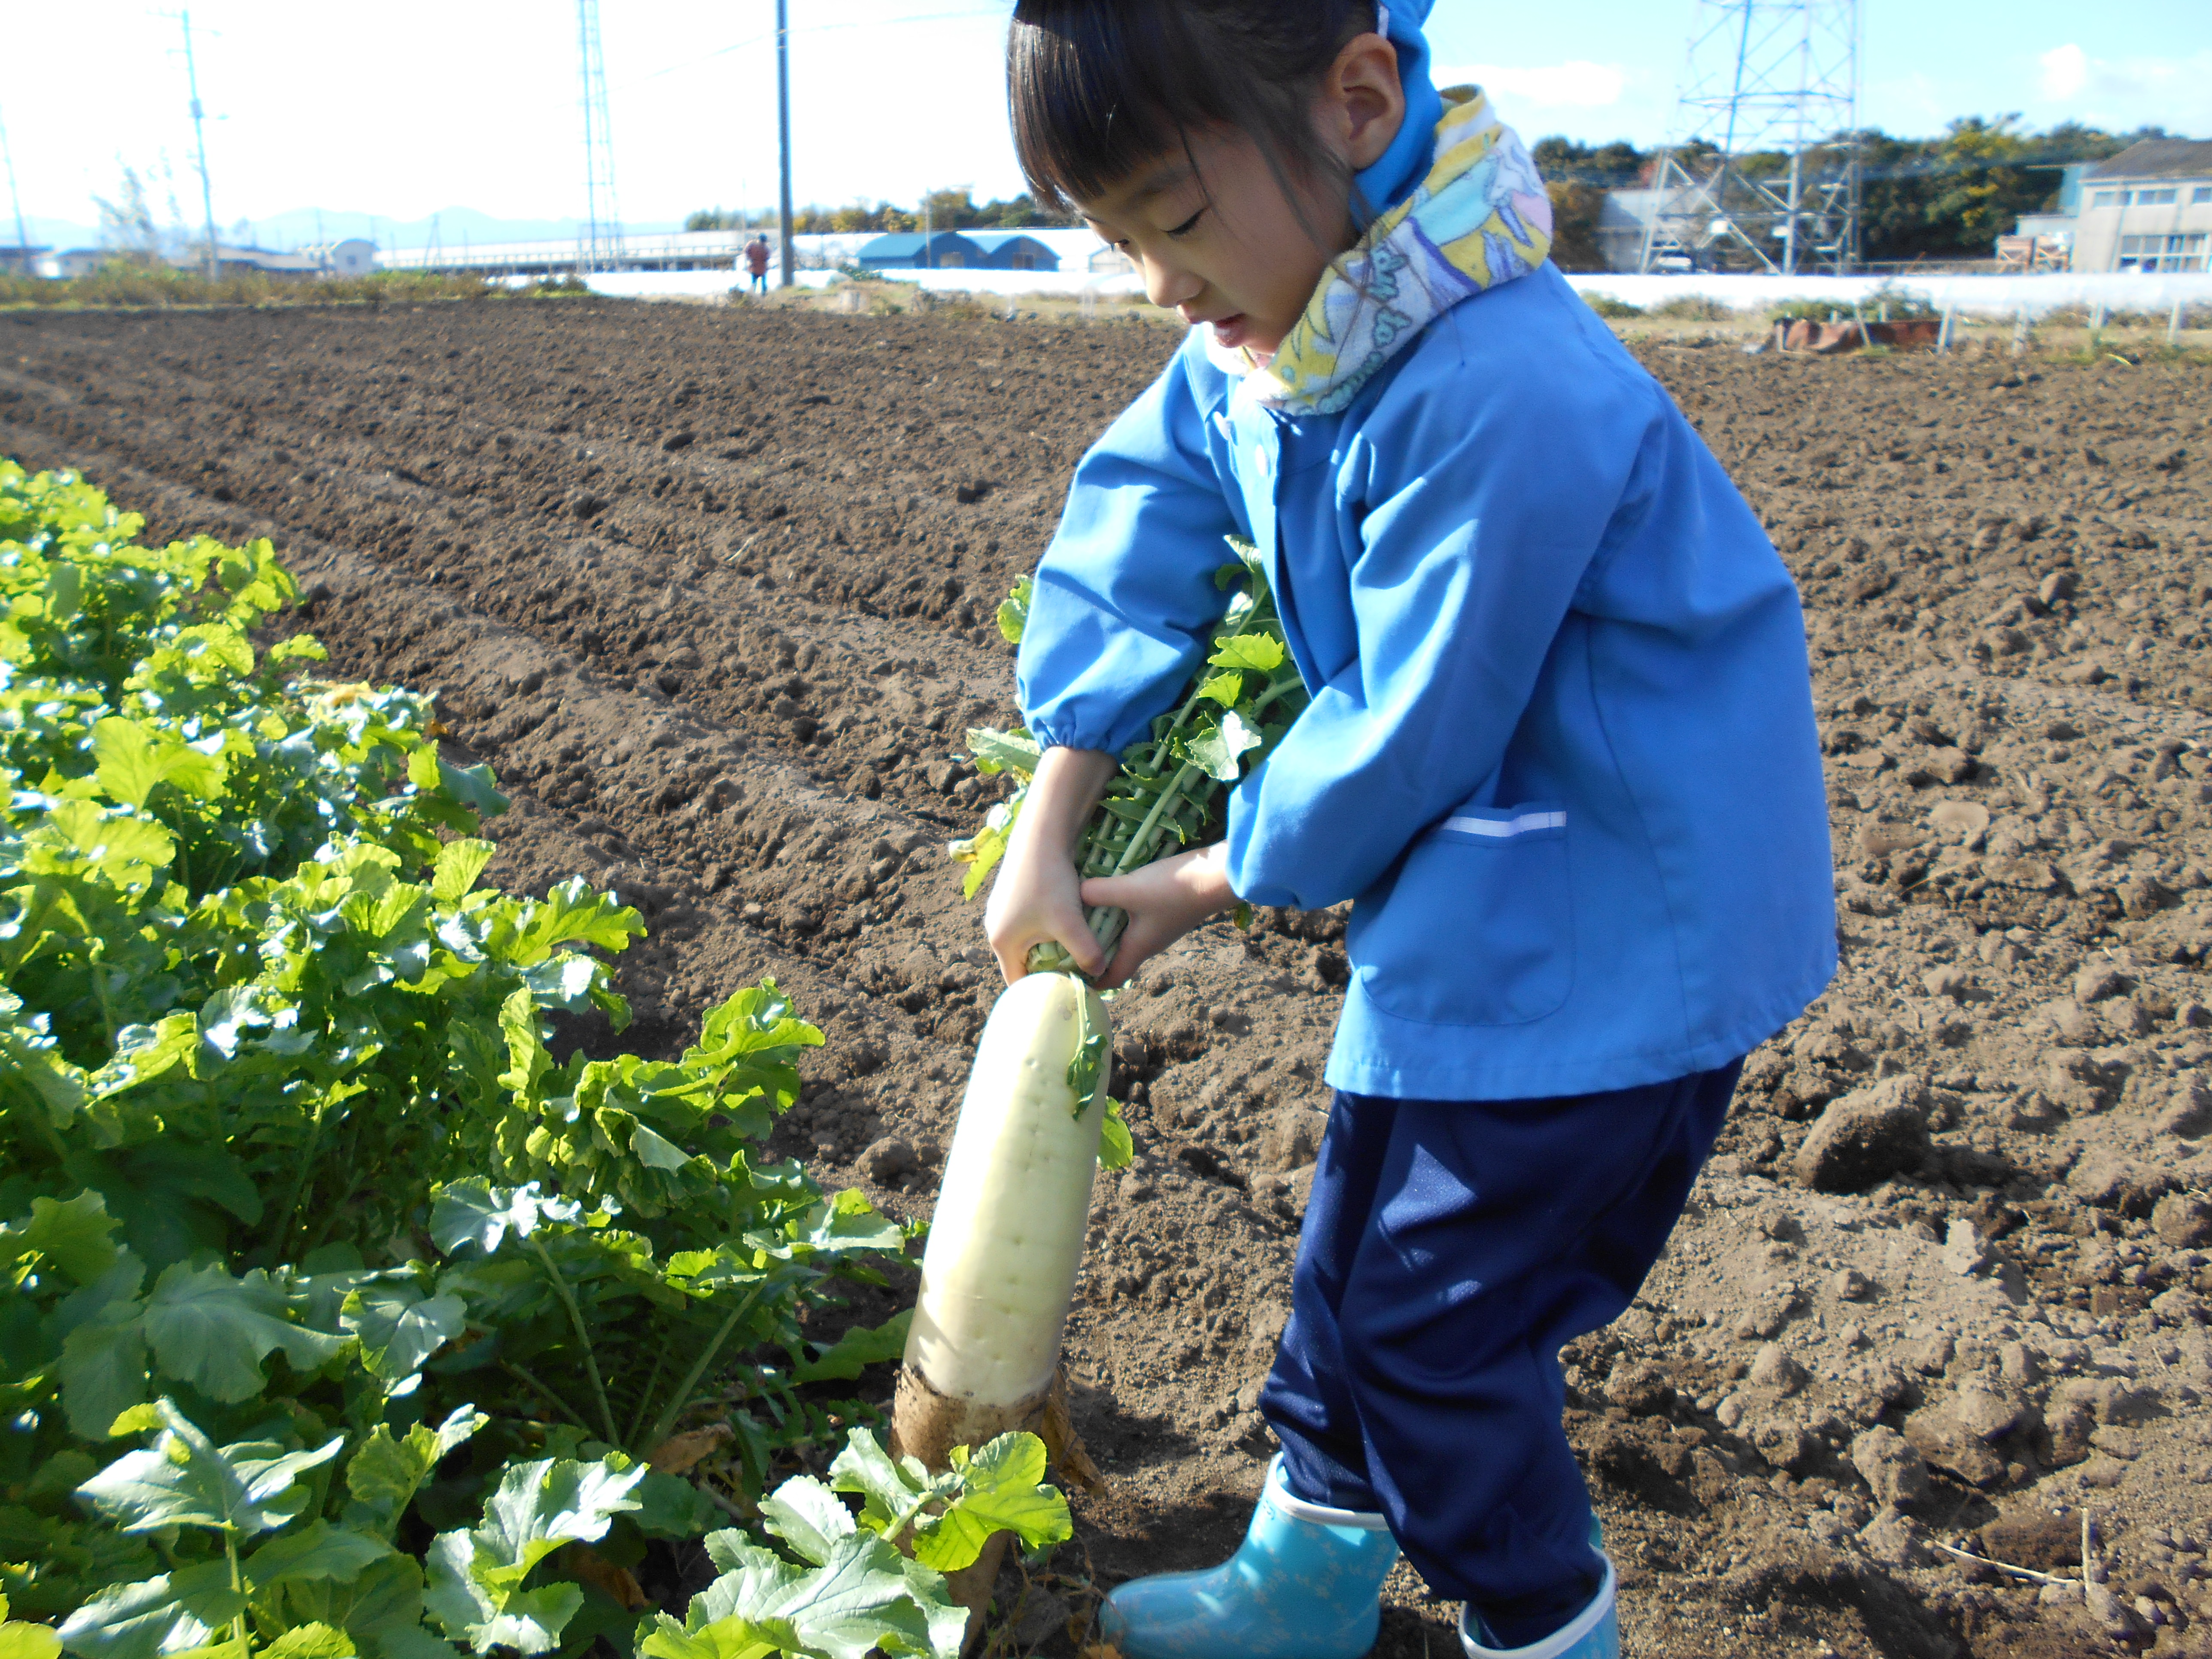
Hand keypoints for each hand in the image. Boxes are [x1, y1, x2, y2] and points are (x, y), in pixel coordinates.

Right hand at [984, 746, 1117, 982]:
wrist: (1041, 835)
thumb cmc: (1050, 882)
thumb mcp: (1071, 923)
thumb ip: (1086, 953)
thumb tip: (1099, 973)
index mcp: (1002, 942)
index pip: (1019, 983)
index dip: (1042, 992)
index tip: (1066, 992)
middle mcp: (995, 928)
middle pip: (1023, 962)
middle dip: (1048, 970)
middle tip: (1075, 974)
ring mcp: (1002, 910)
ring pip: (1028, 941)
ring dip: (1049, 948)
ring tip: (1075, 951)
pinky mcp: (1012, 895)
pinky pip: (1029, 924)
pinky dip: (1046, 930)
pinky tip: (1067, 924)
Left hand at [1080, 842, 1238, 988]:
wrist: (1217, 876)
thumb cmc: (1173, 890)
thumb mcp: (1130, 890)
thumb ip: (1099, 893)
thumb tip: (1074, 895)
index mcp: (1139, 947)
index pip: (1113, 977)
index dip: (1093, 981)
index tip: (1070, 975)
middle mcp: (1149, 942)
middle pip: (1117, 957)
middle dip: (1094, 953)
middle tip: (1067, 941)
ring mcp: (1159, 927)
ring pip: (1126, 936)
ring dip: (1106, 931)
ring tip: (1082, 917)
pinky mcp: (1166, 910)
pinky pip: (1135, 920)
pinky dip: (1119, 915)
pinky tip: (1109, 896)